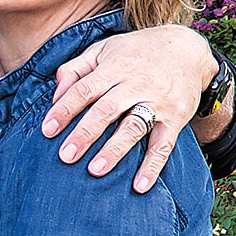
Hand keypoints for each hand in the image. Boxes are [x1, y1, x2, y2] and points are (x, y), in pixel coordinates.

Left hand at [45, 23, 214, 189]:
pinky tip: (139, 186)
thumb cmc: (136, 53)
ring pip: (134, 126)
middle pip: (107, 109)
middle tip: (66, 156)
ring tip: (95, 170)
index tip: (47, 130)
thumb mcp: (104, 50)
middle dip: (85, 133)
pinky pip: (164, 144)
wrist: (187, 49)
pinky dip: (152, 166)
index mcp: (114, 67)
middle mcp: (136, 83)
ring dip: (114, 150)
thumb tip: (55, 96)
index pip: (85, 89)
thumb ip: (75, 70)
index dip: (65, 109)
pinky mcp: (176, 117)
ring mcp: (158, 100)